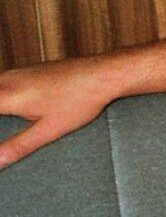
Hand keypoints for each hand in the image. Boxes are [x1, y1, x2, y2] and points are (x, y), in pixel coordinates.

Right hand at [0, 57, 115, 166]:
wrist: (104, 73)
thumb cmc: (80, 100)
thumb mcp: (48, 130)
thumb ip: (19, 146)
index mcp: (6, 95)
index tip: (0, 141)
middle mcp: (6, 79)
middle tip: (4, 137)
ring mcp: (18, 72)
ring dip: (0, 106)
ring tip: (8, 127)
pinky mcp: (29, 71)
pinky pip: (4, 84)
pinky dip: (3, 97)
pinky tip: (14, 109)